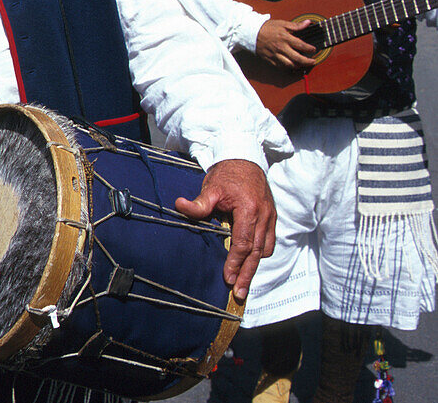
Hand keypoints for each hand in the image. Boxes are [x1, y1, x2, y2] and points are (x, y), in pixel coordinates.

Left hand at [175, 159, 275, 300]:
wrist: (245, 158)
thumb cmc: (227, 175)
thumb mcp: (211, 187)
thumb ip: (199, 203)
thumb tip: (180, 206)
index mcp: (249, 209)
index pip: (243, 243)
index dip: (236, 262)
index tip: (228, 278)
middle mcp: (264, 215)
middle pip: (256, 252)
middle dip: (247, 274)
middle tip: (239, 294)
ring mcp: (271, 217)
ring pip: (265, 249)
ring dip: (254, 267)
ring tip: (243, 283)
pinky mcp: (272, 217)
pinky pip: (269, 241)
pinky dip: (260, 254)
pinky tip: (250, 264)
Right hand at [255, 18, 318, 70]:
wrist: (251, 33)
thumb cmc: (267, 28)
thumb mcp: (282, 23)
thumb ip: (296, 25)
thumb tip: (308, 23)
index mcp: (285, 38)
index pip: (301, 45)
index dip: (310, 49)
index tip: (313, 49)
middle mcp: (281, 48)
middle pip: (297, 58)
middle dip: (307, 61)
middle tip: (313, 61)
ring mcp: (275, 55)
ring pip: (290, 65)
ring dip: (298, 66)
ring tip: (303, 64)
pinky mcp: (270, 59)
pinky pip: (281, 67)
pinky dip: (288, 68)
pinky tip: (292, 66)